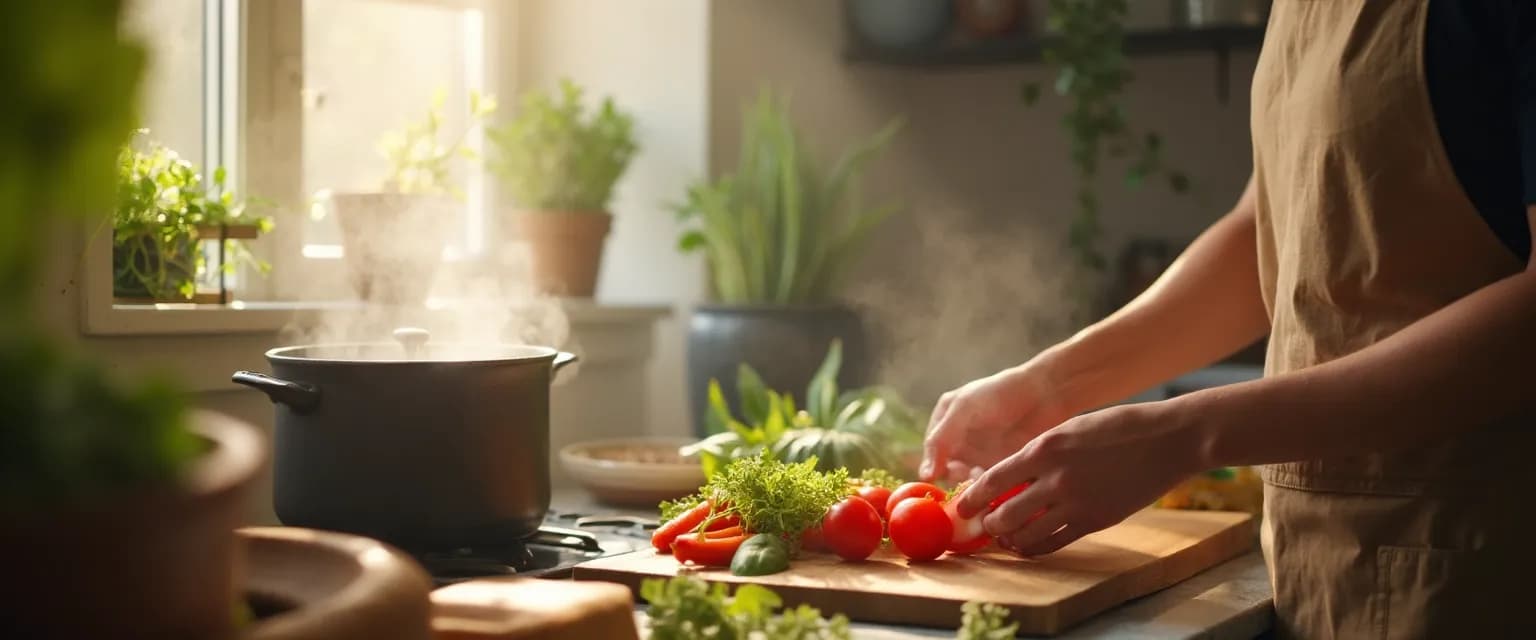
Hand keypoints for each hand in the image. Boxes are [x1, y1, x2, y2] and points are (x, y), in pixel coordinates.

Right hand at [920, 363, 1072, 484]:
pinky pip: (991, 485)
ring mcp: (982, 455)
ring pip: (969, 482)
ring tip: (988, 476)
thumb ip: (940, 440)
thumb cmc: (1000, 393)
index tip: (945, 477)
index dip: (936, 469)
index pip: (932, 455)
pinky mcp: (1002, 466)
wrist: (1046, 392)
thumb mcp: (963, 409)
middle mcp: (960, 442)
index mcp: (945, 423)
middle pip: (950, 473)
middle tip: (971, 476)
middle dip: (959, 479)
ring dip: (975, 485)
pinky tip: (1001, 481)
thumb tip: (925, 476)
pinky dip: (993, 488)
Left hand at [954, 401, 1202, 555]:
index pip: (994, 479)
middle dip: (989, 524)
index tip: (961, 508)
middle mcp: (1056, 478)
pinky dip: (1036, 548)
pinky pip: (1055, 543)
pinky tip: (1029, 546)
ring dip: (1010, 539)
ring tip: (1004, 538)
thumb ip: (1040, 452)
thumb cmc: (1118, 427)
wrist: (1167, 440)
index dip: (972, 498)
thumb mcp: (1070, 428)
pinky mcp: (1095, 521)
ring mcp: (1076, 502)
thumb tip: (1011, 475)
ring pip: (1027, 534)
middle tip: (983, 526)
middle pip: (1005, 513)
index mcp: (1045, 447)